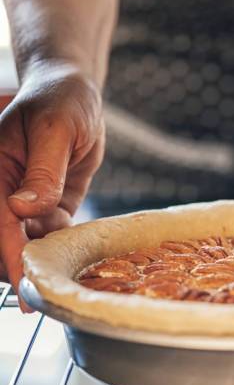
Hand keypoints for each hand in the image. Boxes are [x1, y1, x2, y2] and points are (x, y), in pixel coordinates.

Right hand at [0, 60, 103, 303]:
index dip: (10, 256)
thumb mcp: (54, 130)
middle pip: (5, 239)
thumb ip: (43, 171)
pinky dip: (62, 243)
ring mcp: (27, 199)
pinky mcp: (50, 204)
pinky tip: (75, 246)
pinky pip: (53, 232)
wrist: (76, 95)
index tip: (25, 285)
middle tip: (48, 289)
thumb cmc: (60, 102)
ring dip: (45, 256)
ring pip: (28, 241)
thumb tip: (25, 209)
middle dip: (23, 264)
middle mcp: (6, 189)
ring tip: (66, 267)